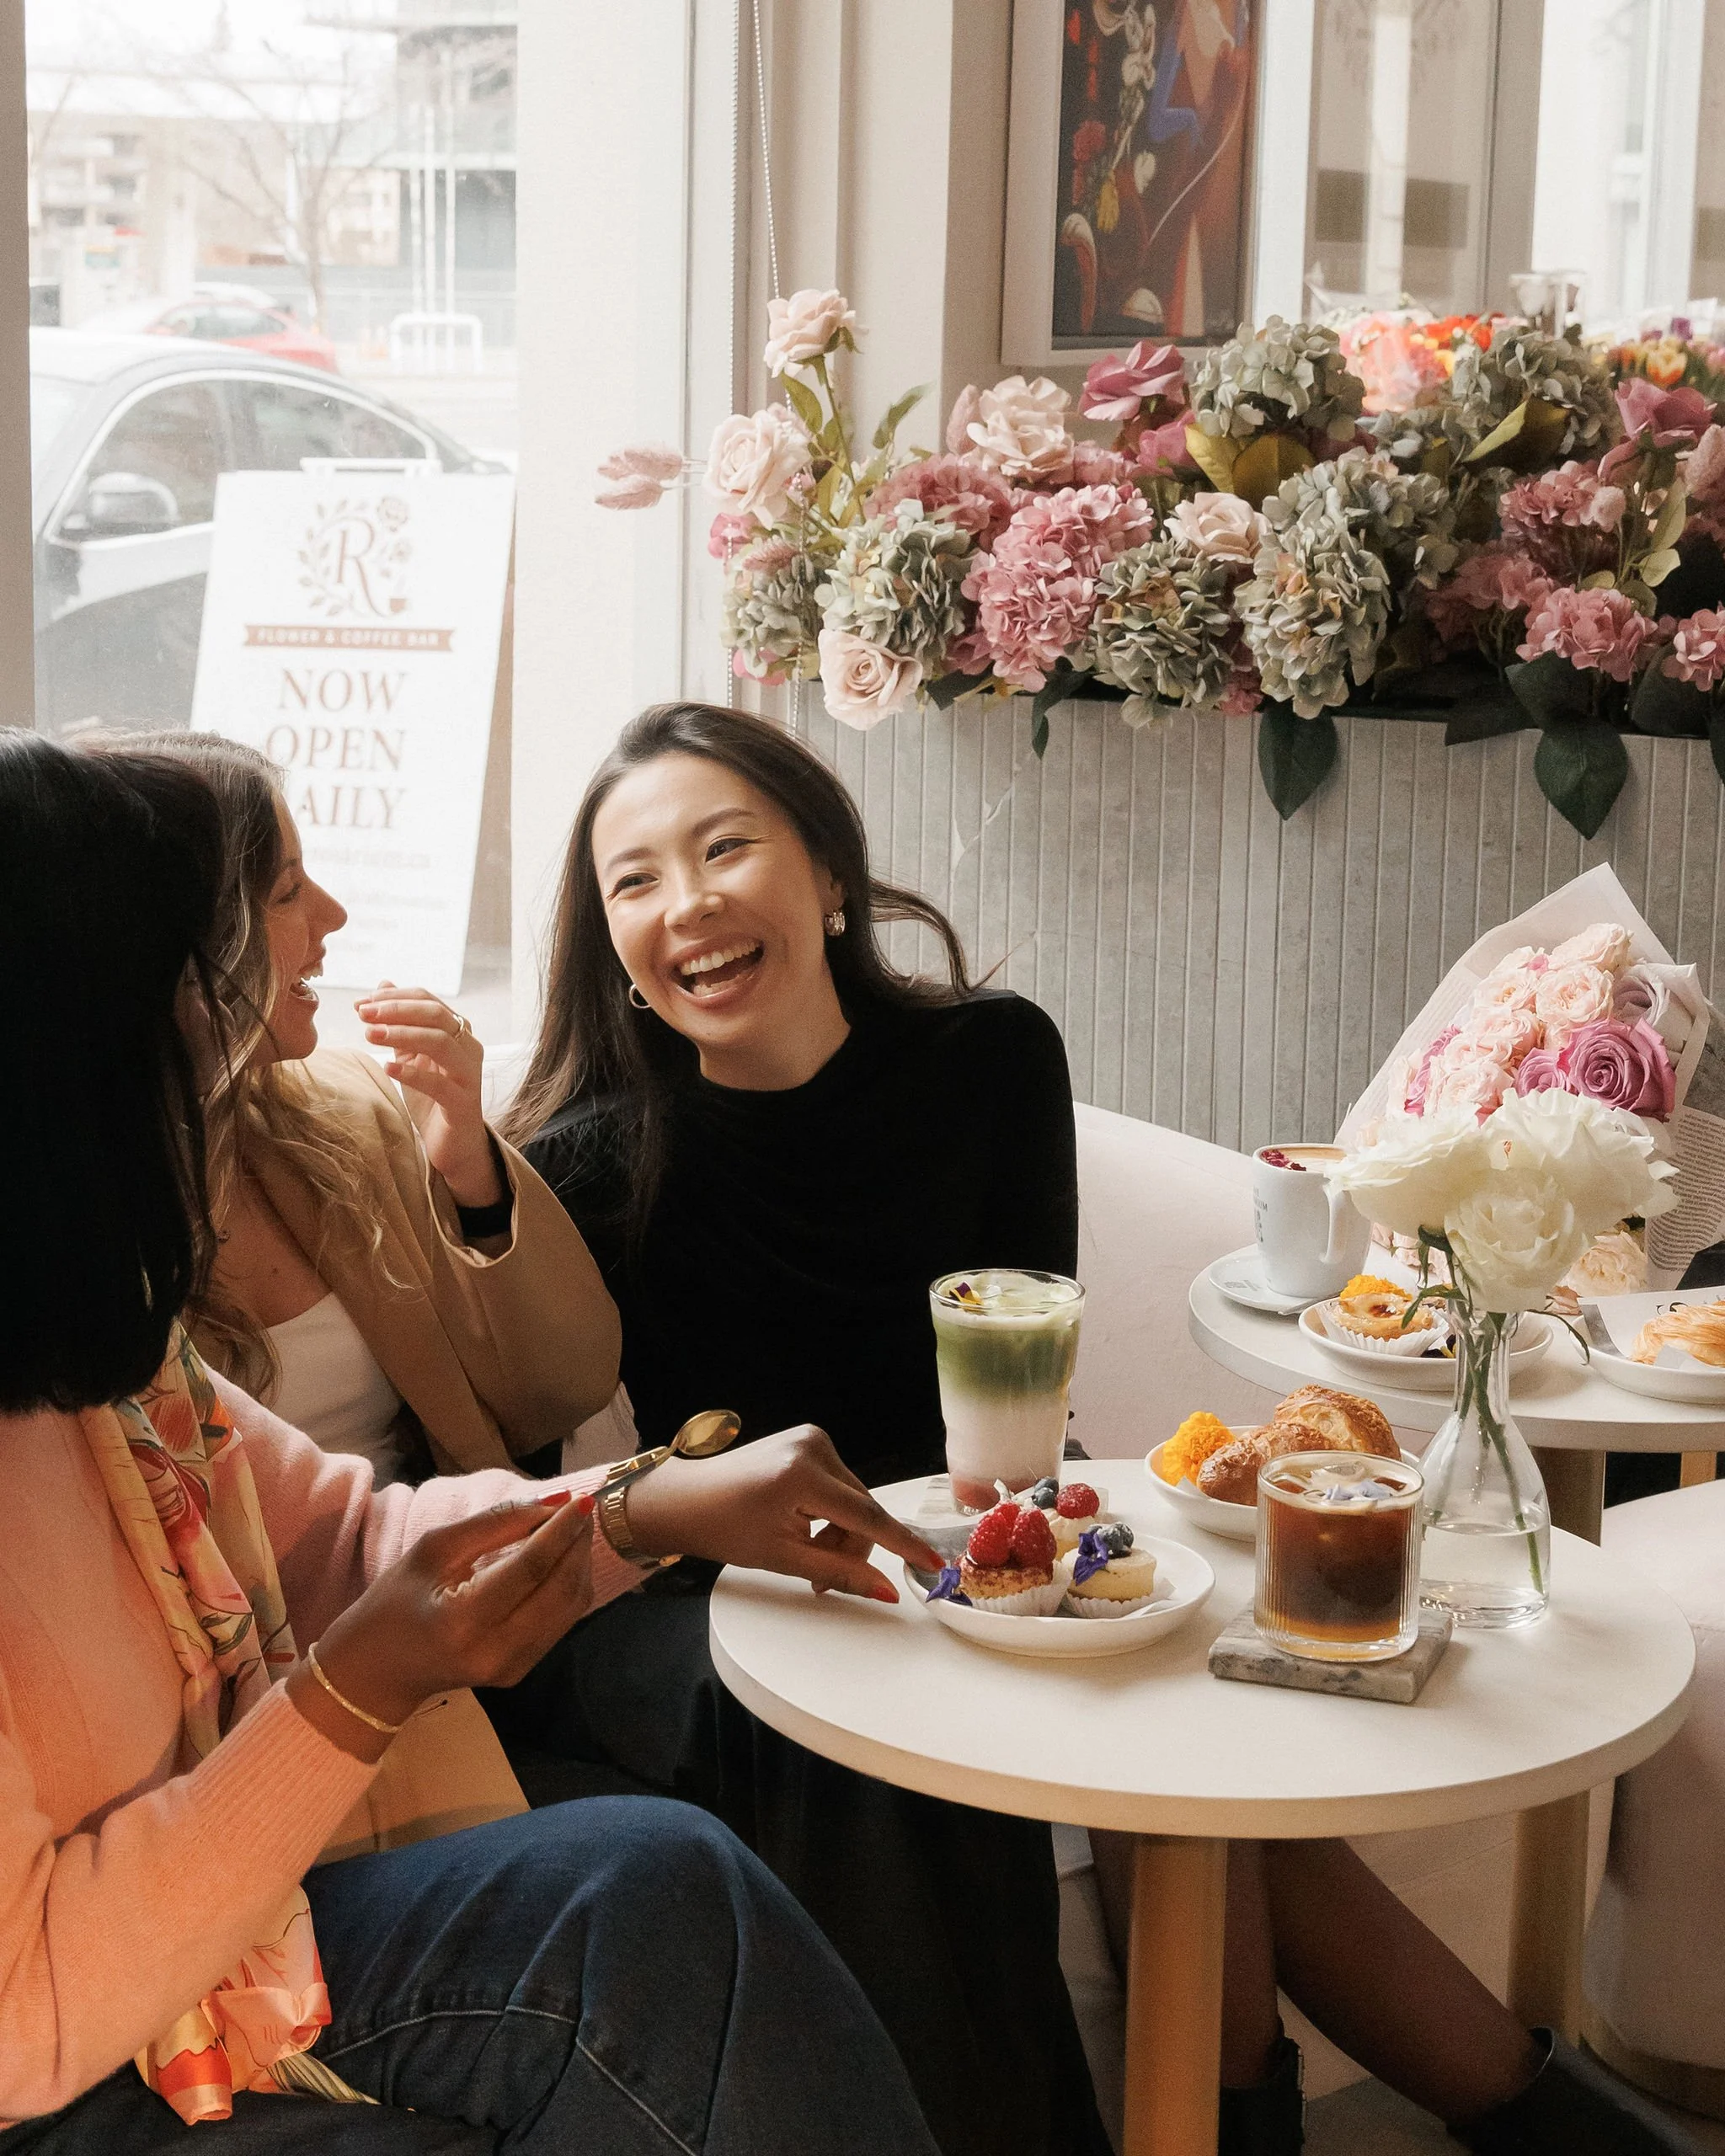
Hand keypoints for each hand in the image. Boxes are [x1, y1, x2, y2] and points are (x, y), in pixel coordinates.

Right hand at [286, 1491, 593, 1759]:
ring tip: (575, 1528)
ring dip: (579, 1564)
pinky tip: (561, 1560)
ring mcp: (511, 1668)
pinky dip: (568, 1587)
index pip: (529, 1570)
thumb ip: (493, 1525)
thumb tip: (550, 1500)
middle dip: (578, 1544)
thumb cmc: (392, 1604)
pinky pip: (560, 1624)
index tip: (582, 1497)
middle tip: (582, 1507)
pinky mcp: (519, 1672)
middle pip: (560, 1591)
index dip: (561, 1530)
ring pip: (569, 1609)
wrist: (376, 1674)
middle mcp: (495, 1651)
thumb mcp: (432, 1551)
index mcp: (462, 1621)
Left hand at [354, 980, 501, 1208]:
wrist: (454, 1143)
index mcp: (458, 1032)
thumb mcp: (412, 1054)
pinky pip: (439, 1084)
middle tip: (363, 1014)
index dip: (394, 997)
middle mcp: (469, 1047)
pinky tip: (387, 1067)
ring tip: (369, 1035)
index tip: (361, 1003)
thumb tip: (383, 984)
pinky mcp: (464, 1103)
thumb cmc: (433, 1097)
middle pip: (436, 1015)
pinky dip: (411, 1072)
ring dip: (402, 1034)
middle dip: (396, 1010)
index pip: (428, 1000)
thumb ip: (402, 1021)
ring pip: (440, 1042)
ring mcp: (469, 1075)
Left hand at [624, 1426, 944, 1602]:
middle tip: (824, 1580)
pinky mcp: (807, 1440)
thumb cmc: (723, 1529)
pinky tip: (804, 1526)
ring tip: (808, 1555)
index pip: (865, 1514)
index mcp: (802, 1474)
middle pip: (860, 1508)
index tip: (932, 1561)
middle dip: (850, 1548)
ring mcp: (810, 1438)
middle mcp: (813, 1446)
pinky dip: (830, 1512)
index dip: (901, 1543)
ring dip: (840, 1532)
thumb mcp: (782, 1558)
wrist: (684, 1499)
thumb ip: (839, 1573)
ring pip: (852, 1498)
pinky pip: (838, 1484)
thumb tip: (887, 1592)